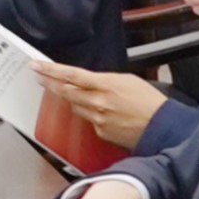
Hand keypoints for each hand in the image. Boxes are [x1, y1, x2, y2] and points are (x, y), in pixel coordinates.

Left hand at [39, 65, 169, 148]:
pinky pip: (89, 121)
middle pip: (65, 92)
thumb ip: (103, 80)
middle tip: (39, 76)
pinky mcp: (100, 133)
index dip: (51, 71)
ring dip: (73, 99)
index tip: (36, 66)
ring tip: (81, 94)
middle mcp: (97, 102)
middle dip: (50, 83)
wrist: (162, 127)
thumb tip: (88, 82)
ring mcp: (97, 119)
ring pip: (76, 107)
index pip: (71, 76)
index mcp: (105, 85)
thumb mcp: (127, 80)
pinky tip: (106, 113)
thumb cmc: (148, 101)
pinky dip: (91, 115)